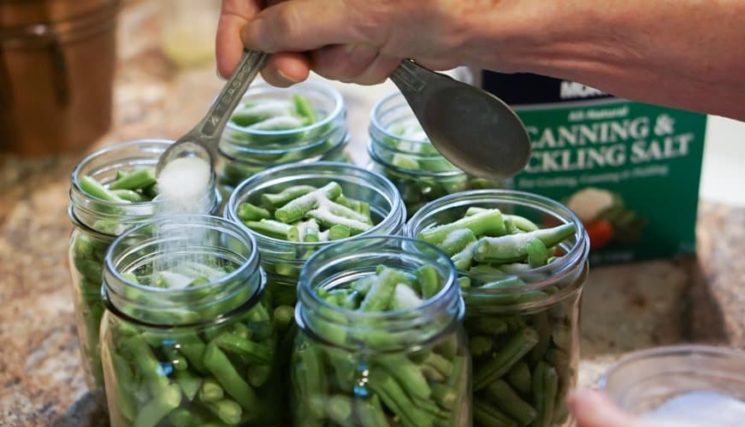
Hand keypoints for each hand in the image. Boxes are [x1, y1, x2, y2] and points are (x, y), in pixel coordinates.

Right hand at [216, 0, 529, 85]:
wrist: (482, 19)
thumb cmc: (424, 0)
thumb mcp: (348, 11)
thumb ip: (292, 23)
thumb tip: (254, 36)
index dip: (235, 26)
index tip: (232, 65)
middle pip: (278, 25)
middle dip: (294, 53)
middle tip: (300, 71)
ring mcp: (344, 9)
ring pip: (313, 50)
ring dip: (344, 58)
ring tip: (378, 43)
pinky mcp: (364, 32)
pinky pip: (343, 62)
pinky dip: (365, 64)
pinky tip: (391, 50)